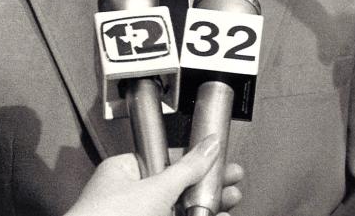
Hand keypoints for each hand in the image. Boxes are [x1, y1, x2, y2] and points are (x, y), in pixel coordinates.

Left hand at [65, 136, 243, 215]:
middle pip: (177, 187)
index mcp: (122, 173)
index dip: (195, 160)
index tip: (219, 159)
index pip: (165, 160)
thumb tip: (207, 145)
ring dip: (208, 206)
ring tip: (232, 200)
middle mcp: (128, 197)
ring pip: (179, 209)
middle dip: (208, 184)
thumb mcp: (155, 188)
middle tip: (233, 180)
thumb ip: (186, 169)